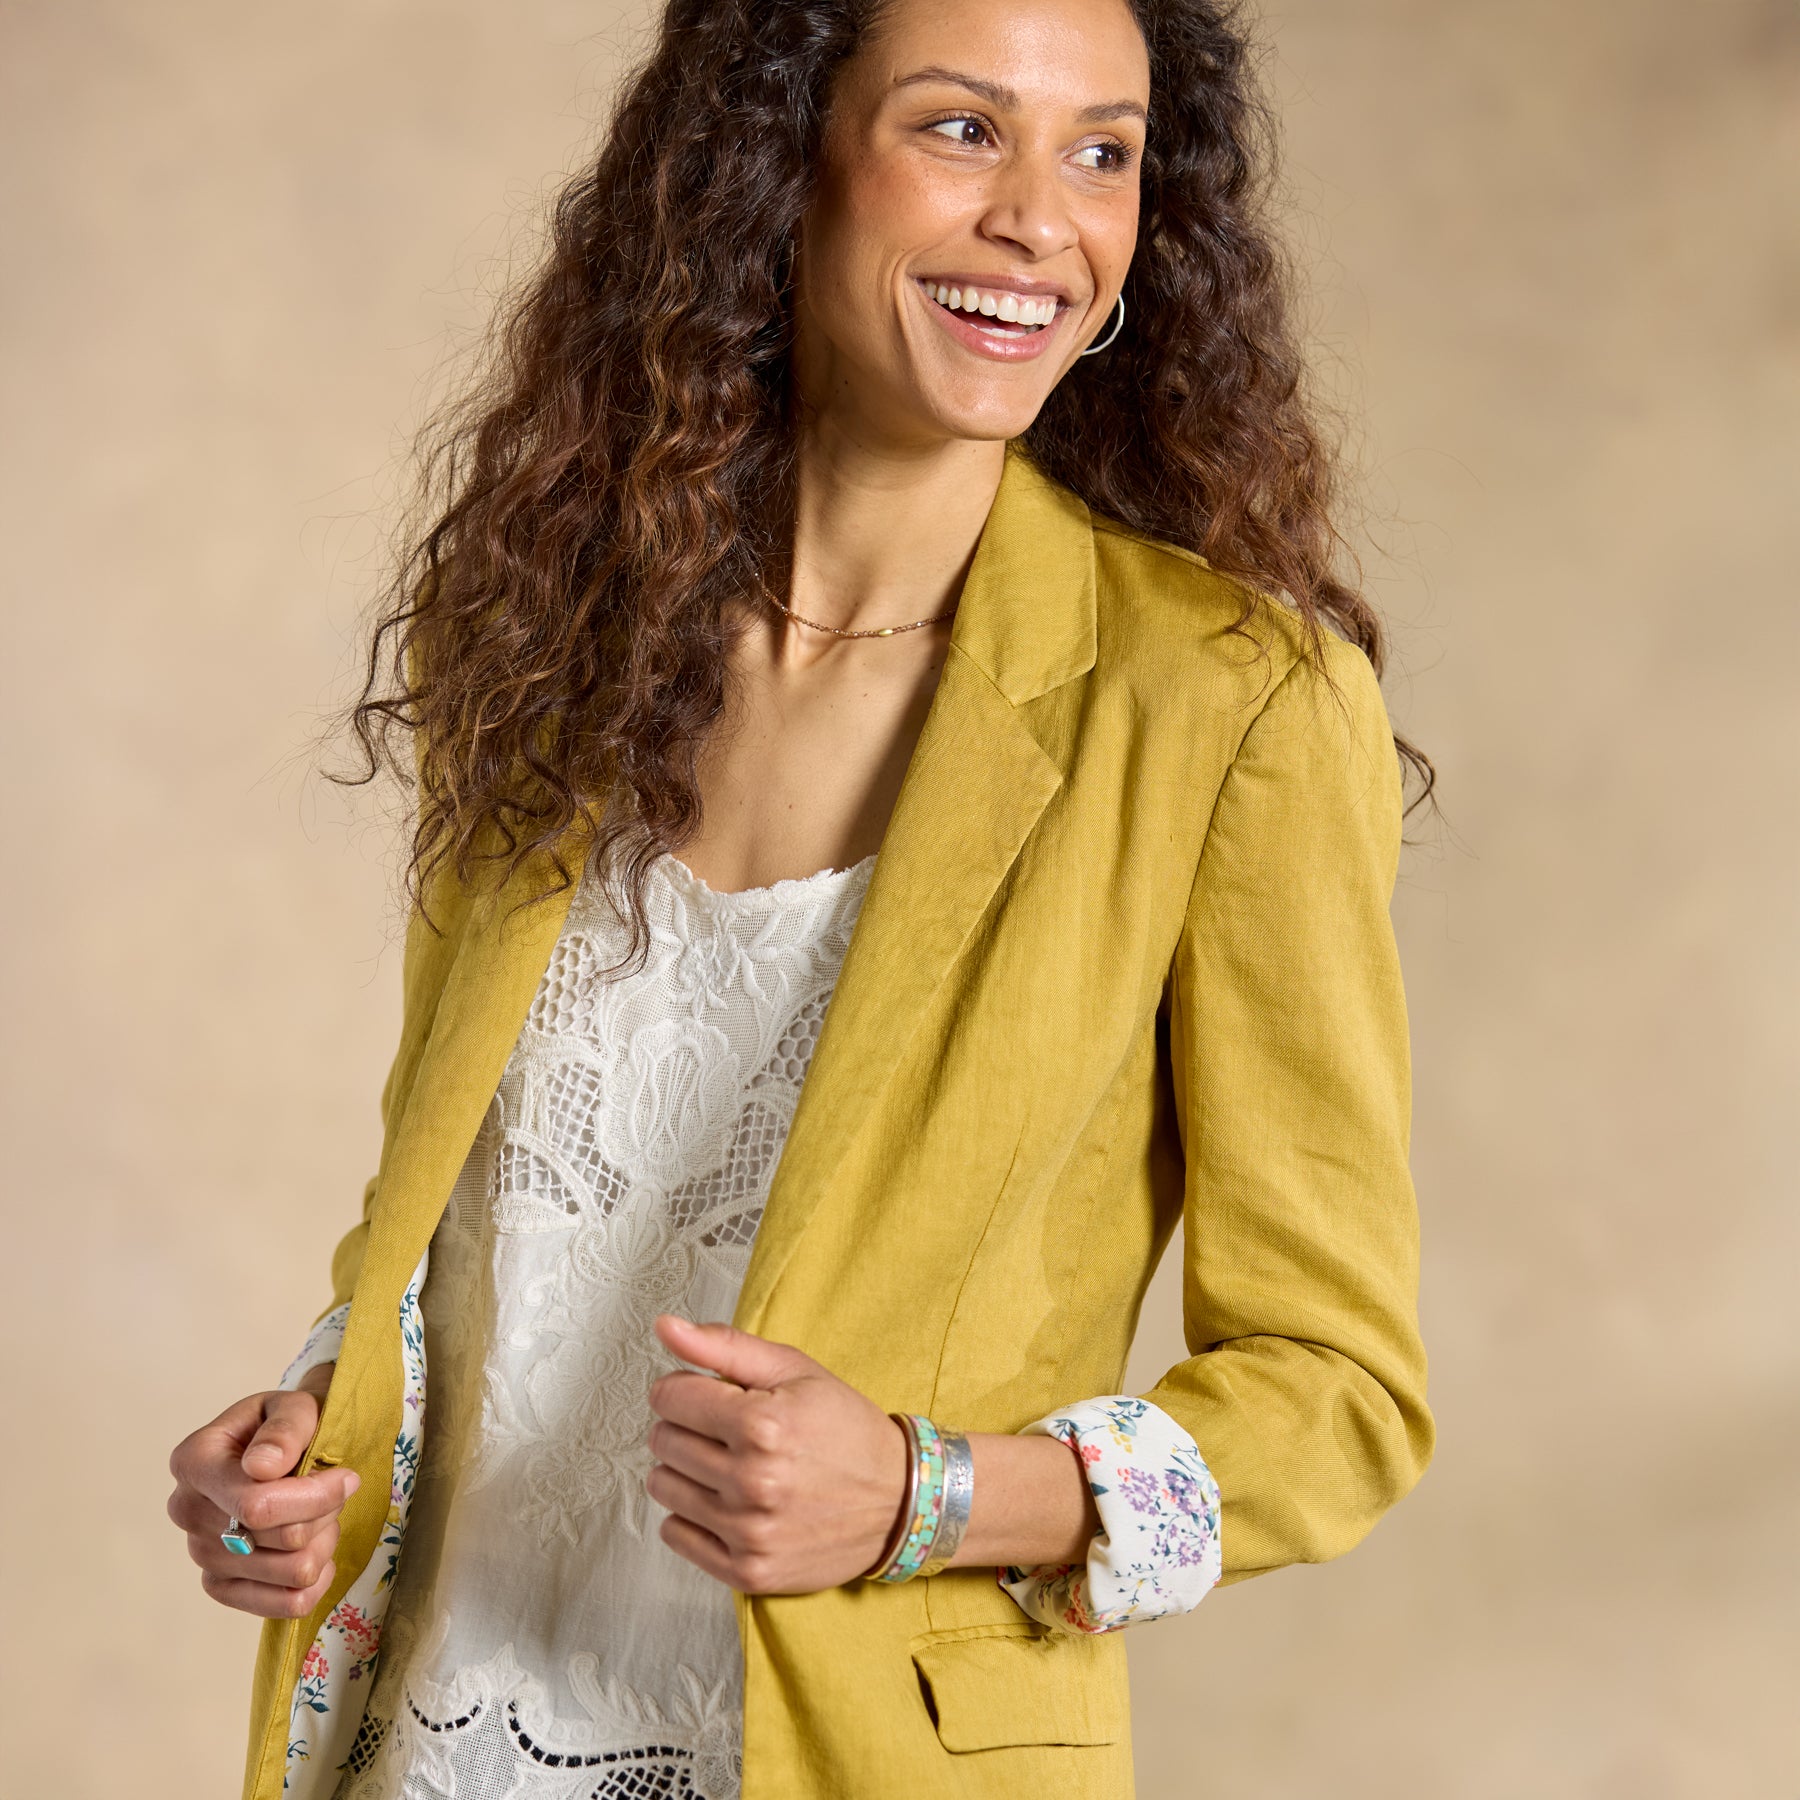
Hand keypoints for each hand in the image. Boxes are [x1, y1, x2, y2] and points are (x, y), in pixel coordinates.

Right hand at [166, 1363, 358, 1618]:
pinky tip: (316, 1551)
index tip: (347, 1477)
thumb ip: (284, 1430)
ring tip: (320, 1516)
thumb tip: (260, 1467)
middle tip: (332, 1490)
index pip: (257, 1505)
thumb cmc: (286, 1426)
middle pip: (282, 1539)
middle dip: (324, 1513)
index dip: (316, 1496)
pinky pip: (284, 1606)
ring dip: (323, 1543)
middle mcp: (187, 1511)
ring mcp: (201, 1554)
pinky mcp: (221, 1585)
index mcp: (194, 1462)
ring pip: (291, 1573)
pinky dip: (315, 1581)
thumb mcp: (293, 1406)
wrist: (279, 1447)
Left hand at [646, 1318, 907, 1594]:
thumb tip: (665, 1327)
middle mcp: (752, 1481)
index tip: (707, 1394)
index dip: (683, 1388)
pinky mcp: (747, 1570)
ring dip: (684, 1470)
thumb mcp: (794, 1369)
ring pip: (664, 1487)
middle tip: (723, 1429)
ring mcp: (749, 1531)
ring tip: (724, 1463)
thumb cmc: (844, 1427)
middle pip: (663, 1441)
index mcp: (762, 1423)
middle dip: (685, 1426)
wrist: (898, 1500)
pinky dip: (690, 1515)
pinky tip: (724, 1500)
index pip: (670, 1397)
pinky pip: (675, 1535)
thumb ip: (723, 1346)